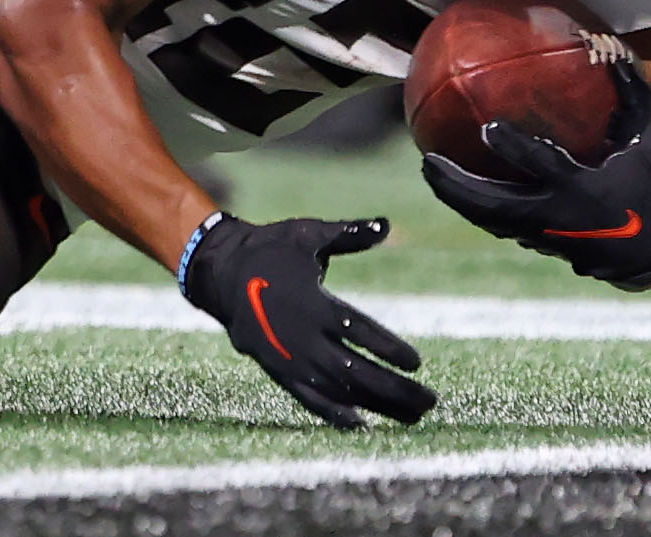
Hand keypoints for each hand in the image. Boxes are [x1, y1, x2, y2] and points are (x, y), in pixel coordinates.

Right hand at [177, 213, 434, 427]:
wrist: (220, 273)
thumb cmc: (270, 249)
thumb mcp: (308, 234)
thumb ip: (349, 234)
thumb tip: (387, 225)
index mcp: (314, 304)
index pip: (362, 333)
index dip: (390, 350)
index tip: (417, 364)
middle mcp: (304, 338)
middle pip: (358, 372)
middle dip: (396, 390)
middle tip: (429, 401)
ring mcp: (291, 360)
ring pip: (340, 392)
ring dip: (378, 406)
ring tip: (411, 416)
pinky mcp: (279, 371)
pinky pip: (310, 400)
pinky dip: (335, 414)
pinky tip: (362, 424)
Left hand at [421, 63, 650, 288]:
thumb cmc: (644, 184)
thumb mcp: (643, 138)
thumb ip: (631, 93)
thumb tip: (614, 46)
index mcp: (581, 187)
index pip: (543, 166)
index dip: (516, 149)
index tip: (489, 128)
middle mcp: (558, 217)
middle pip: (498, 205)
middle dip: (461, 186)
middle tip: (428, 161)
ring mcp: (545, 237)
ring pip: (491, 220)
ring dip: (458, 198)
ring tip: (429, 170)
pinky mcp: (539, 245)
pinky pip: (499, 226)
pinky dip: (474, 207)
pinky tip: (452, 187)